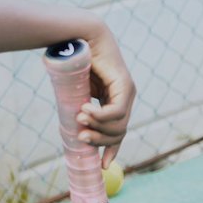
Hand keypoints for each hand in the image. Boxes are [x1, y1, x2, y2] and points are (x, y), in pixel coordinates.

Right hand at [76, 25, 135, 166]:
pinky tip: (85, 111)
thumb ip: (80, 111)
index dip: (111, 150)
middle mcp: (125, 98)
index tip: (102, 165)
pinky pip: (116, 112)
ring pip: (118, 125)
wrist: (80, 37)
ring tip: (79, 119)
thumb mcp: (78, 95)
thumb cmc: (75, 64)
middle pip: (118, 133)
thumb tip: (73, 132)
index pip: (118, 132)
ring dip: (97, 128)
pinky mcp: (125, 85)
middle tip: (80, 137)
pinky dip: (99, 116)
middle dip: (98, 140)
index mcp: (116, 101)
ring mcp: (128, 92)